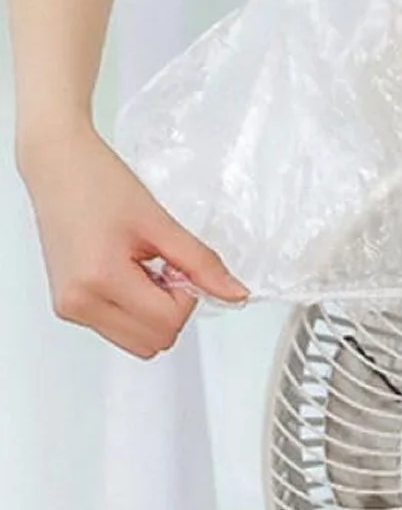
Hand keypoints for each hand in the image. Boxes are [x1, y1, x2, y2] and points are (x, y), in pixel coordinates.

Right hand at [19, 122, 245, 358]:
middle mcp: (78, 303)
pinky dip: (135, 310)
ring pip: (138, 343)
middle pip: (155, 341)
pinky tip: (128, 273)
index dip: (186, 295)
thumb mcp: (161, 223)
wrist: (58, 166)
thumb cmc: (100, 184)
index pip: (168, 321)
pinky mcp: (68, 306)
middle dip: (171, 309)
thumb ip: (202, 264)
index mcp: (99, 280)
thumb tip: (236, 294)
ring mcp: (69, 308)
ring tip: (143, 268)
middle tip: (162, 266)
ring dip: (154, 313)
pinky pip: (119, 329)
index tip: (177, 263)